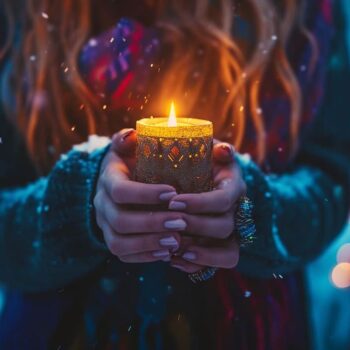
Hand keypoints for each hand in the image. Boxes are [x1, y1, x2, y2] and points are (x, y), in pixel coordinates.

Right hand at [94, 129, 182, 262]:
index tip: (173, 193)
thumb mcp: (129, 146)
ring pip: (119, 243)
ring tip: (176, 241)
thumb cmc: (133, 161)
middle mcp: (102, 205)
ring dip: (149, 244)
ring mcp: (106, 226)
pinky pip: (124, 256)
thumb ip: (128, 139)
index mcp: (108, 180)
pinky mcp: (114, 240)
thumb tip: (131, 135)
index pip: (120, 191)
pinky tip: (167, 253)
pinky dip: (145, 257)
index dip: (145, 194)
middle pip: (120, 221)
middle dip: (152, 223)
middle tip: (181, 222)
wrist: (122, 181)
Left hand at [169, 142, 245, 272]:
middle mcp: (236, 209)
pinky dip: (198, 266)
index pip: (222, 199)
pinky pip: (219, 263)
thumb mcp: (202, 146)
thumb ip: (209, 145)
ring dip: (201, 254)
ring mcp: (230, 230)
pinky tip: (174, 260)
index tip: (173, 201)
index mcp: (232, 185)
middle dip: (195, 226)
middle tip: (169, 223)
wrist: (197, 174)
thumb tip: (222, 150)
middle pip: (224, 226)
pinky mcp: (222, 246)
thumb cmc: (197, 158)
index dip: (200, 203)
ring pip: (228, 251)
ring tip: (173, 252)